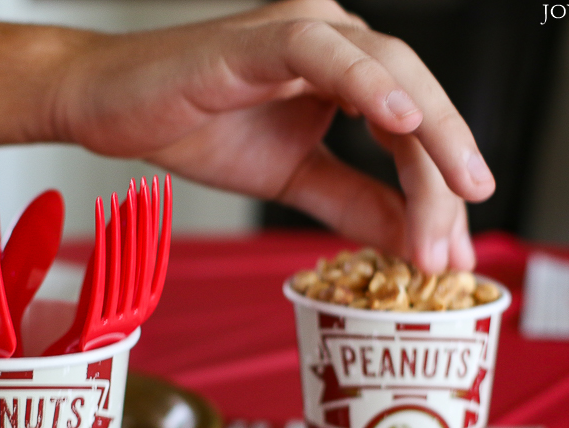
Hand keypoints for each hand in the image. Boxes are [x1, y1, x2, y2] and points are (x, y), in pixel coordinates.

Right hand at [52, 0, 493, 272]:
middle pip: (417, 101)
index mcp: (346, 73)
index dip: (438, 193)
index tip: (453, 255)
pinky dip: (366, 82)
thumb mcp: (291, 179)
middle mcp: (336, 42)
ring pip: (390, 72)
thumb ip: (352, 203)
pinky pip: (324, 53)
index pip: (412, 131)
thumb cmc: (193, 126)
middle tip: (460, 243)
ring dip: (429, 136)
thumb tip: (410, 242)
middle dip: (447, 173)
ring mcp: (302, 32)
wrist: (109, 108)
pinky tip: (399, 120)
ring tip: (456, 194)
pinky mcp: (261, 39)